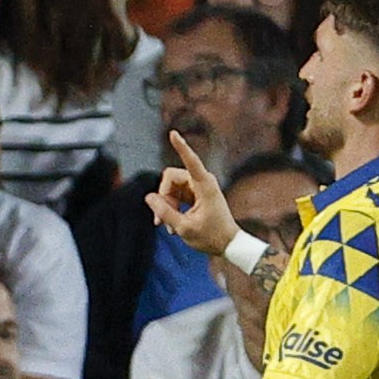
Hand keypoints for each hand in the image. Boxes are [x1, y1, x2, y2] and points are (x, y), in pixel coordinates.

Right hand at [145, 129, 238, 256]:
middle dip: (163, 197)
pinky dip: (171, 207)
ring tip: (168, 226)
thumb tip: (149, 197)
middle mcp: (202, 182)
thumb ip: (165, 211)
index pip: (191, 161)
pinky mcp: (196, 194)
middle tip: (161, 221)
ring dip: (166, 205)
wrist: (228, 244)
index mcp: (205, 186)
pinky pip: (176, 194)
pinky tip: (172, 224)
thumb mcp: (184, 228)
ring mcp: (199, 187)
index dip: (181, 147)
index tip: (173, 133)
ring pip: (171, 187)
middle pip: (171, 178)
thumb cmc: (212, 237)